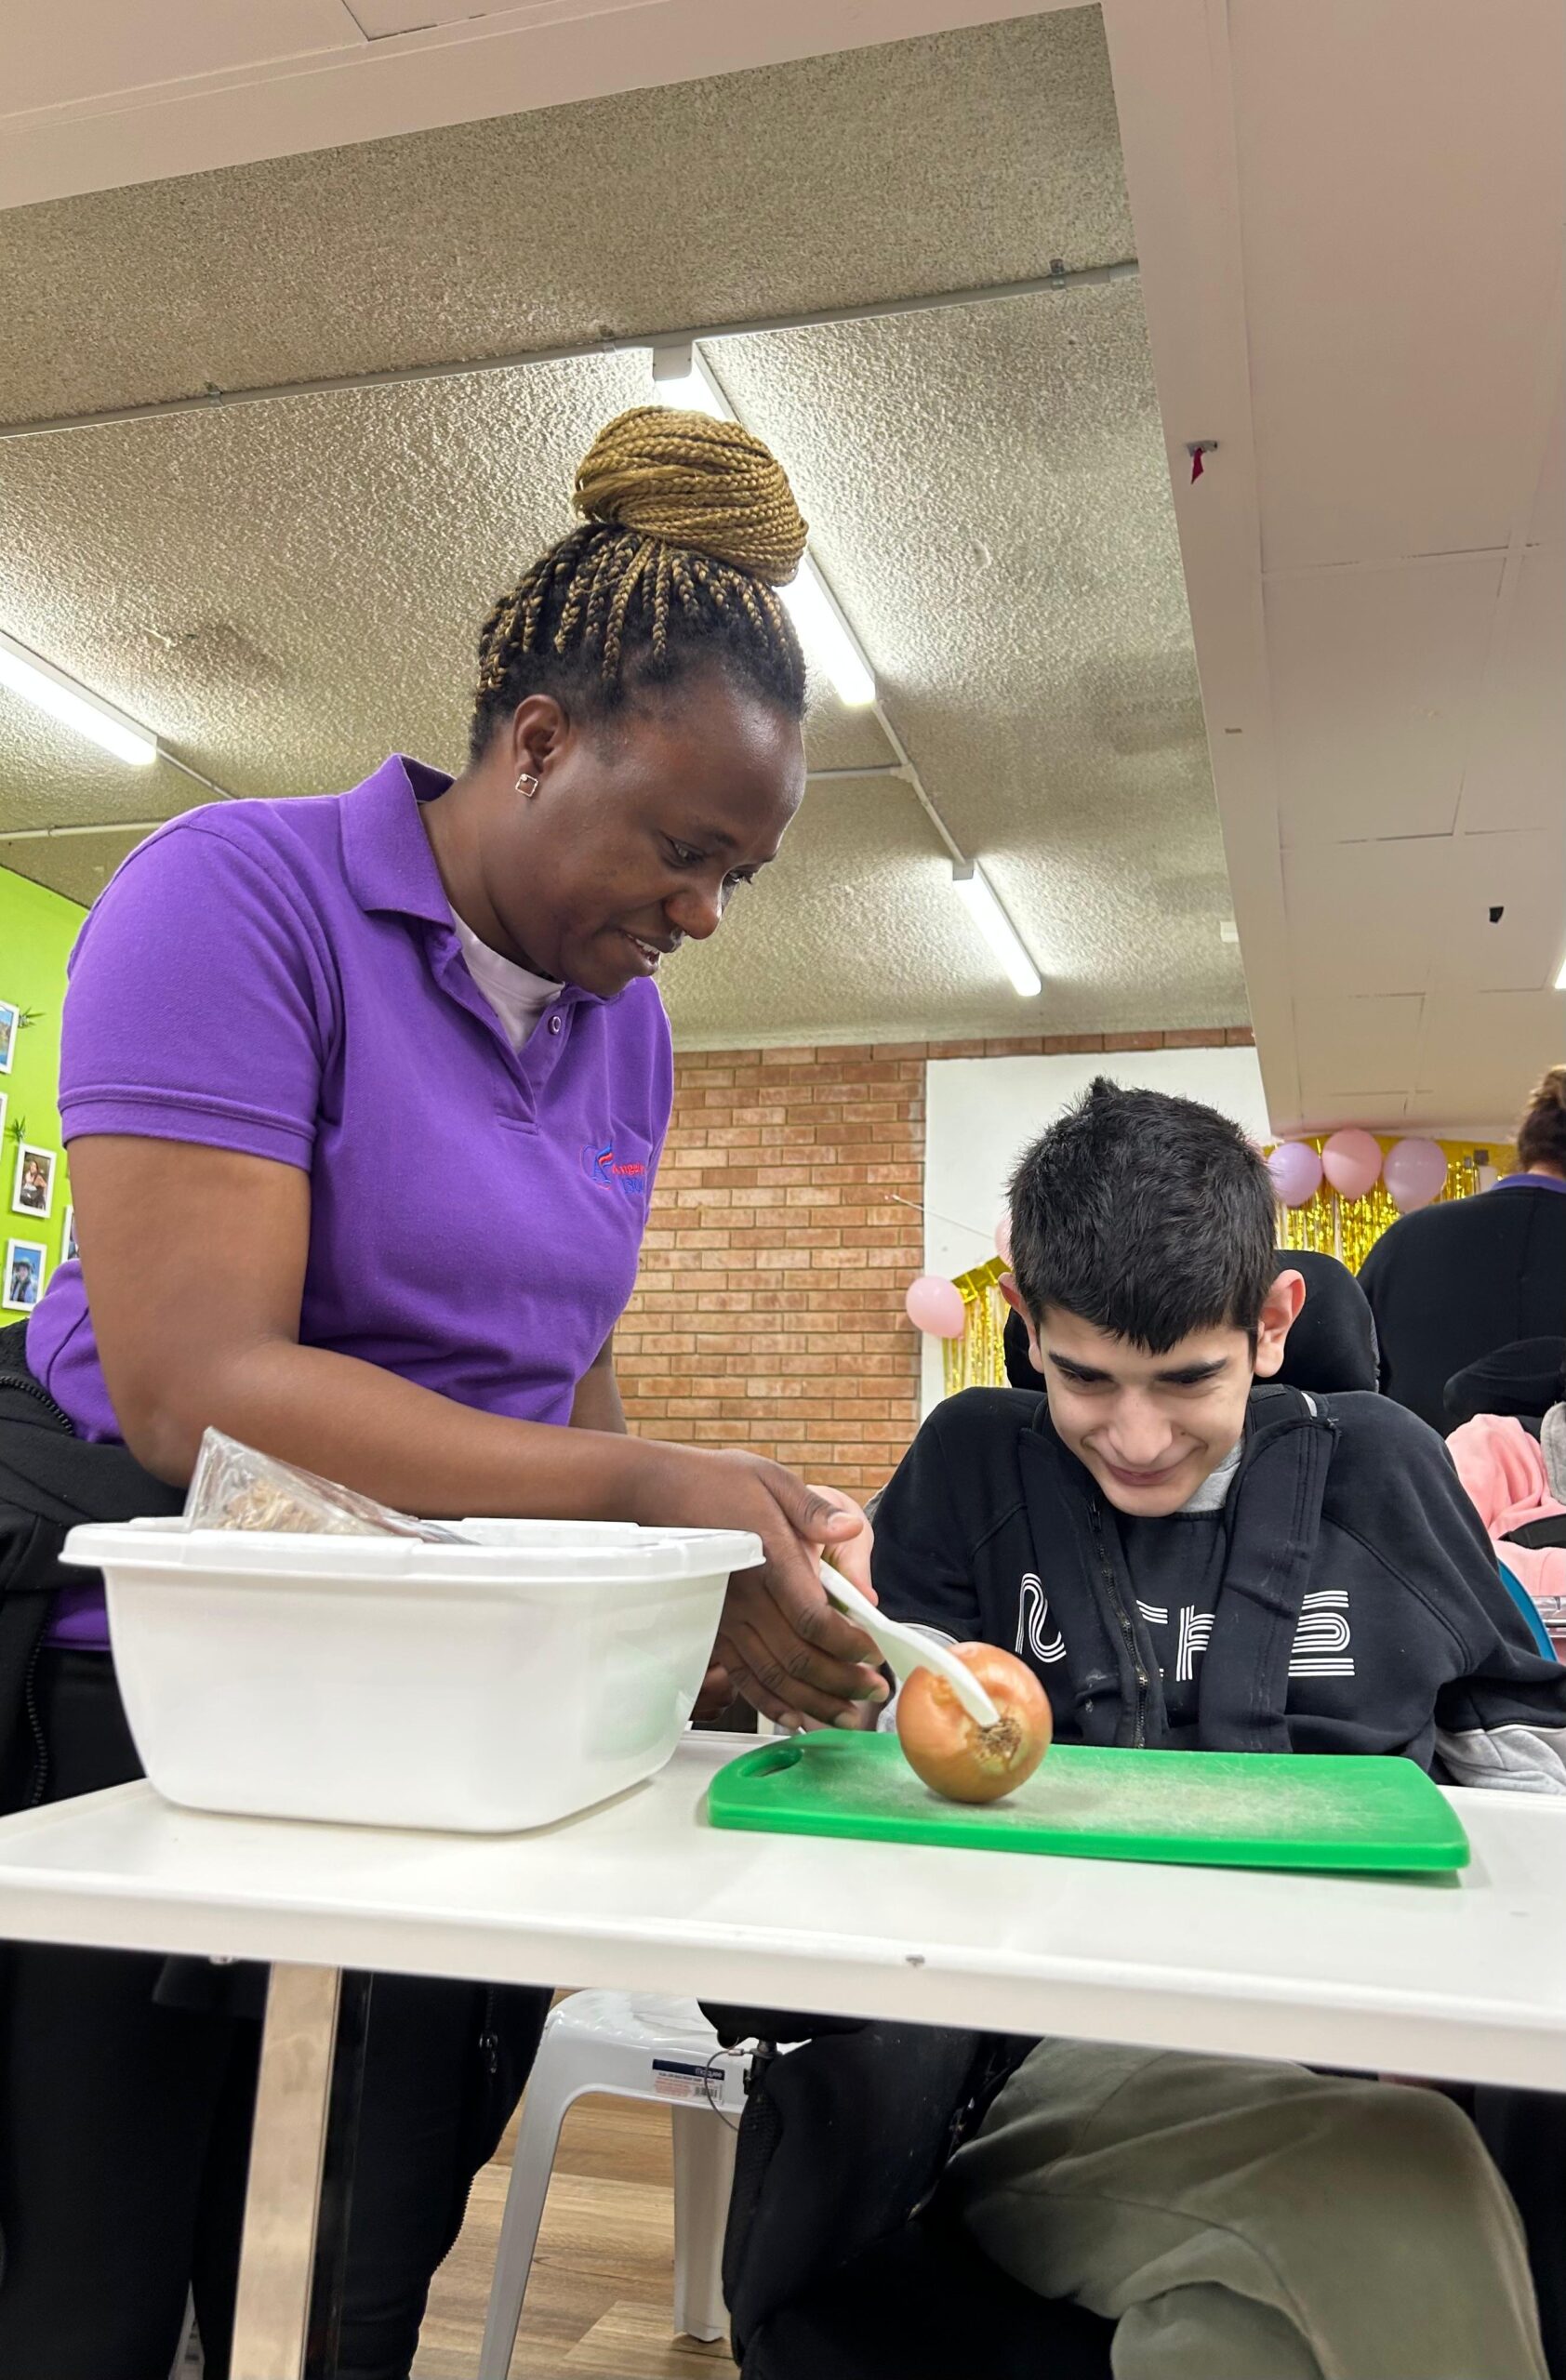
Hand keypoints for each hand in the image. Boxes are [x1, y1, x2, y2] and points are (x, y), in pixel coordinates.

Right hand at [633, 1446, 885, 1728]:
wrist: (654, 1494)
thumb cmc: (715, 1482)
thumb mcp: (770, 1479)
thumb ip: (814, 1510)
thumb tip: (849, 1529)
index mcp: (768, 1560)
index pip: (814, 1620)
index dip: (849, 1645)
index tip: (875, 1653)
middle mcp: (745, 1599)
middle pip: (799, 1658)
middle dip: (843, 1682)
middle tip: (875, 1693)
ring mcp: (725, 1620)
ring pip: (774, 1677)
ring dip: (815, 1702)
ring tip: (848, 1716)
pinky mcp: (712, 1631)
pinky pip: (744, 1678)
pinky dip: (772, 1704)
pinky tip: (798, 1717)